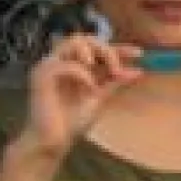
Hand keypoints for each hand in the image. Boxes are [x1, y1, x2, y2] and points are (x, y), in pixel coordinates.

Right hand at [24, 36, 142, 160]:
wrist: (53, 142)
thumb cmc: (72, 121)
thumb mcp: (100, 97)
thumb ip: (115, 82)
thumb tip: (138, 70)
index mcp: (73, 65)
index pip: (97, 48)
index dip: (119, 48)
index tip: (139, 54)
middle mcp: (60, 61)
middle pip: (85, 39)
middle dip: (108, 50)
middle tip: (118, 69)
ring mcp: (49, 66)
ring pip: (74, 42)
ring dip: (96, 54)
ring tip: (107, 72)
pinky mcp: (41, 76)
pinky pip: (65, 64)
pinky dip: (83, 74)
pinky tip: (91, 88)